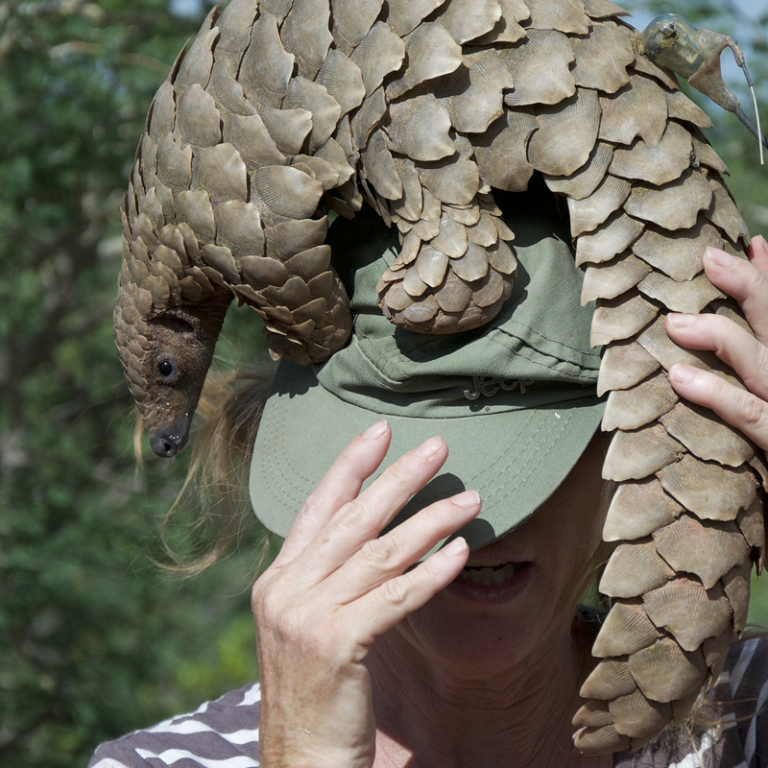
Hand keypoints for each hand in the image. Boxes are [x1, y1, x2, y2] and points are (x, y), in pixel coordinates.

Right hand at [251, 422, 479, 767]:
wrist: (300, 760)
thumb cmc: (316, 690)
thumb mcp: (308, 623)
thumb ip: (328, 577)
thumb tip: (374, 534)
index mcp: (279, 579)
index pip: (317, 507)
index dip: (350, 466)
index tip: (381, 432)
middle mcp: (287, 590)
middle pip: (354, 520)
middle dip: (400, 479)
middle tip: (439, 448)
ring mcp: (308, 616)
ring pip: (381, 554)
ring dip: (431, 521)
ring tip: (471, 499)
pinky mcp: (338, 645)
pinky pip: (396, 598)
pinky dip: (432, 573)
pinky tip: (461, 552)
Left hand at [663, 235, 767, 453]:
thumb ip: (757, 370)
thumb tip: (716, 339)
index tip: (751, 243)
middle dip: (753, 288)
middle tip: (711, 257)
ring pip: (764, 364)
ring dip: (723, 336)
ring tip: (674, 322)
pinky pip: (753, 418)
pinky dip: (717, 395)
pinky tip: (680, 377)